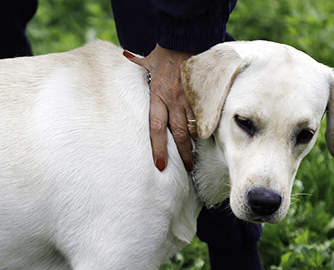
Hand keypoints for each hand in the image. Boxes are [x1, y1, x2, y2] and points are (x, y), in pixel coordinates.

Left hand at [128, 45, 196, 171]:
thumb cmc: (164, 49)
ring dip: (195, 143)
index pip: (157, 129)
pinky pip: (206, 116)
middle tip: (186, 168)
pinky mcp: (204, 95)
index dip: (159, 149)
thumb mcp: (147, 58)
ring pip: (194, 127)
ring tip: (195, 158)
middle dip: (183, 154)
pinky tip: (207, 138)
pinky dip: (206, 127)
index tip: (160, 165)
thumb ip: (137, 61)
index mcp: (158, 97)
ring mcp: (190, 100)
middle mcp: (174, 101)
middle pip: (179, 134)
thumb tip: (126, 54)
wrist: (185, 38)